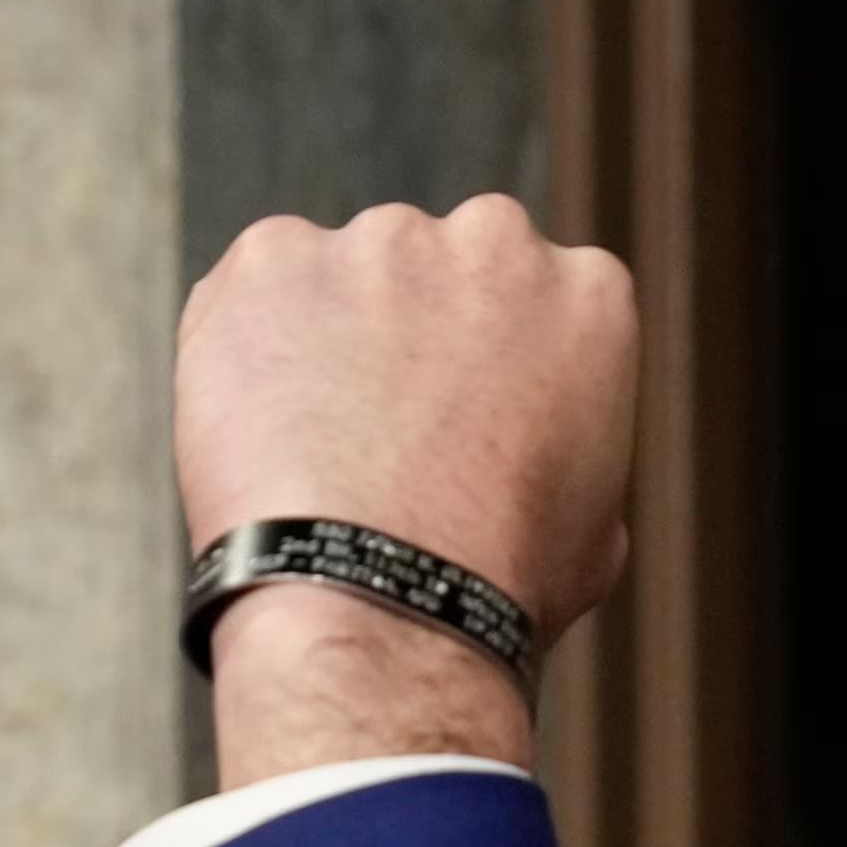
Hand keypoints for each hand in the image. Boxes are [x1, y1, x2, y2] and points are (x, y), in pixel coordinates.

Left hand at [174, 197, 638, 784]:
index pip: (542, 295)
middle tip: (393, 429)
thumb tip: (540, 460)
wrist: (383, 606)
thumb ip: (570, 450)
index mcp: (588, 294)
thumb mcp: (597, 527)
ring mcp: (379, 241)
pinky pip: (255, 290)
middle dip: (419, 329)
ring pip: (347, 277)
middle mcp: (492, 241)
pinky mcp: (273, 257)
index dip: (499, 360)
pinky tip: (264, 430)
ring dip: (333, 338)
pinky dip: (249, 345)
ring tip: (322, 449)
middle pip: (444, 267)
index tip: (471, 412)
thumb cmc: (497, 589)